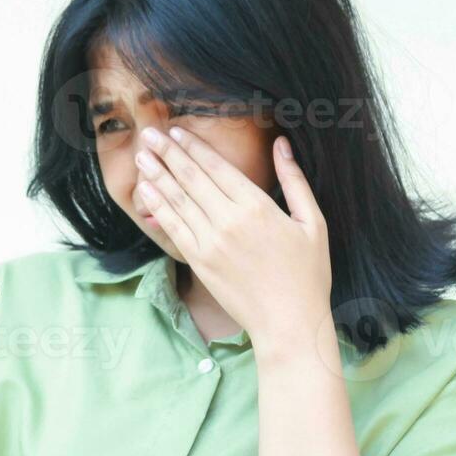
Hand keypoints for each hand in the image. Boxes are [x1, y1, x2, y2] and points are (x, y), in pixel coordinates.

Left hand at [133, 126, 332, 357]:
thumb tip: (281, 145)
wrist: (288, 323)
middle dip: (168, 154)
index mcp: (257, 207)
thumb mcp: (313, 222)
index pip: (216, 167)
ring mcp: (210, 244)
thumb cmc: (307, 274)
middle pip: (191, 178)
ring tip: (142, 156)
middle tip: (150, 134)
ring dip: (157, 176)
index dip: (193, 147)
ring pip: (178, 201)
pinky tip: (147, 192)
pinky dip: (159, 208)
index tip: (176, 132)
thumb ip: (294, 181)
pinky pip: (175, 229)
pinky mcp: (200, 263)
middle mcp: (228, 221)